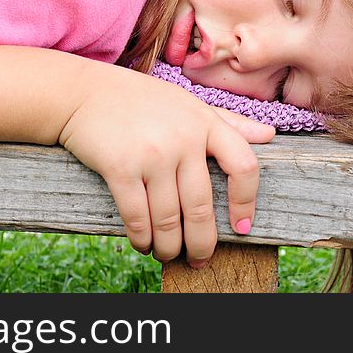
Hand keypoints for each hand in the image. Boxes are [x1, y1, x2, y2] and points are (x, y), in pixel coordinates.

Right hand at [58, 63, 274, 267]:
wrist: (83, 92)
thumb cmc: (140, 99)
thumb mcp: (188, 103)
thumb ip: (228, 121)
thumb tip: (269, 136)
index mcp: (204, 121)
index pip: (243, 165)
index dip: (246, 202)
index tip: (241, 227)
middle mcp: (182, 138)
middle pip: (202, 206)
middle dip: (202, 243)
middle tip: (199, 260)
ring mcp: (152, 154)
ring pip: (169, 218)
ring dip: (168, 246)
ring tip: (166, 254)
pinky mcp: (120, 168)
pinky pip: (138, 217)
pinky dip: (141, 238)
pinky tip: (142, 244)